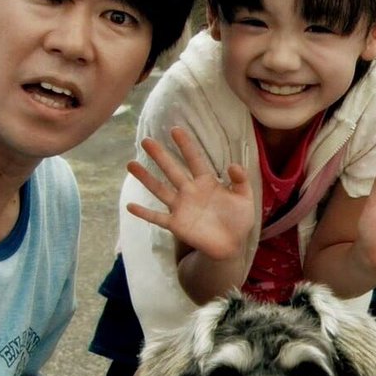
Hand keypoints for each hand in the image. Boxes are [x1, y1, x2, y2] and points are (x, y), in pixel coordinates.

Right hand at [125, 127, 254, 261]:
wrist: (232, 245)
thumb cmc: (238, 220)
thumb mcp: (245, 198)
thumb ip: (241, 181)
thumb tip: (233, 165)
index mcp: (206, 182)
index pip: (194, 159)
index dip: (186, 145)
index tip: (175, 130)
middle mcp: (189, 191)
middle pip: (172, 170)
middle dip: (160, 156)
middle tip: (146, 141)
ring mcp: (181, 207)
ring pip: (160, 189)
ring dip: (146, 178)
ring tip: (131, 164)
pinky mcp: (176, 225)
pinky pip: (157, 218)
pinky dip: (144, 213)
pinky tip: (130, 205)